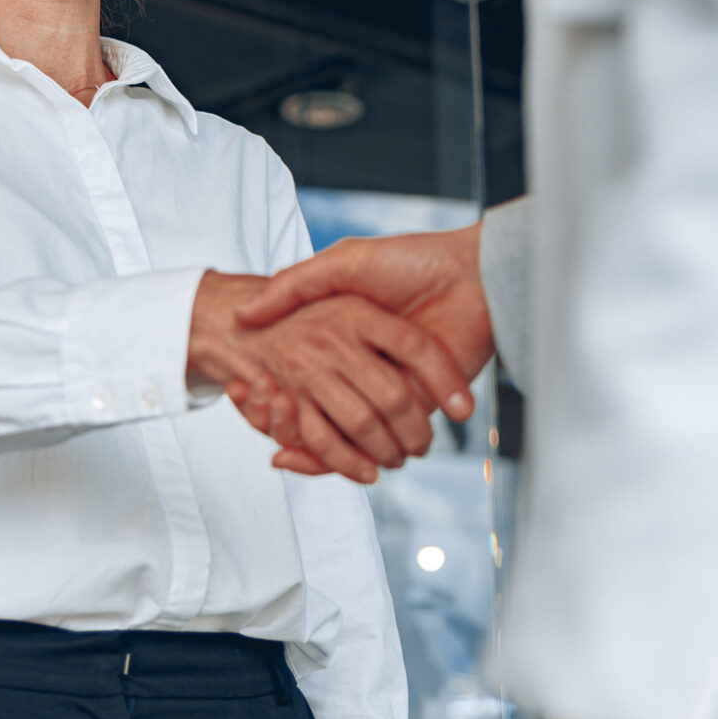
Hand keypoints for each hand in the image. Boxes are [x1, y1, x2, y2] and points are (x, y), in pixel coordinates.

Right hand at [229, 226, 493, 477]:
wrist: (475, 274)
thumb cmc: (412, 260)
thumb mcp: (343, 263)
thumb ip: (295, 284)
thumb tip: (245, 313)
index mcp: (352, 335)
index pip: (304, 374)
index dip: (272, 386)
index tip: (242, 390)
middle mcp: (371, 366)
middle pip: (319, 409)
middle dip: (282, 421)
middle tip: (255, 417)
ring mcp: (395, 389)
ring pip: (342, 434)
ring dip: (307, 445)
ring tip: (272, 442)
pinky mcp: (420, 406)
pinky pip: (377, 443)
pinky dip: (341, 458)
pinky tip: (300, 455)